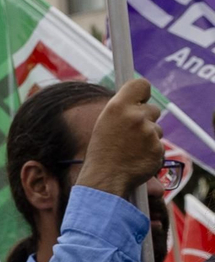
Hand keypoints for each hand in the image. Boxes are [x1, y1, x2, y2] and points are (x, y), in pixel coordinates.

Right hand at [76, 78, 164, 199]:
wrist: (105, 177)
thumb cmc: (102, 150)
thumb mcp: (105, 122)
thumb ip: (122, 109)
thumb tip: (139, 100)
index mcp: (117, 107)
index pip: (141, 85)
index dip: (142, 92)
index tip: (140, 98)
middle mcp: (135, 116)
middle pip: (153, 109)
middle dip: (146, 118)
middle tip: (131, 132)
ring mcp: (148, 133)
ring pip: (157, 129)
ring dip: (149, 136)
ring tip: (132, 147)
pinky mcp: (158, 149)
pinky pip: (159, 145)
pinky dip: (152, 150)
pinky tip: (138, 157)